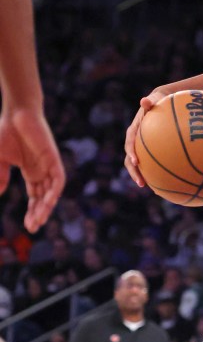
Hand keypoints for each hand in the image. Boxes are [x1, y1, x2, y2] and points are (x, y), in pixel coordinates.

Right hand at [0, 107, 65, 232]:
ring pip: (51, 191)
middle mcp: (42, 171)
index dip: (33, 211)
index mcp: (31, 171)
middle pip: (44, 197)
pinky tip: (49, 202)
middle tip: (33, 228)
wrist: (16, 113)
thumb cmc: (6, 133)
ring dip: (46, 206)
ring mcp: (49, 165)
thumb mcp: (0, 160)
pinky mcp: (54, 158)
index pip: (35, 196)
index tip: (28, 226)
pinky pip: (58, 178)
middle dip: (39, 213)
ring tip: (39, 220)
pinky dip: (54, 190)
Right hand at [124, 88, 171, 187]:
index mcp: (134, 131)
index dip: (132, 153)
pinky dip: (156, 173)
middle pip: (130, 159)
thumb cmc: (159, 102)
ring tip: (149, 188)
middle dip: (134, 172)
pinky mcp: (149, 151)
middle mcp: (135, 141)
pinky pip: (152, 163)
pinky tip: (165, 183)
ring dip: (141, 176)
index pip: (130, 143)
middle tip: (141, 182)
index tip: (136, 162)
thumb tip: (144, 101)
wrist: (160, 103)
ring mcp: (141, 147)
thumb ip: (150, 102)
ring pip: (138, 164)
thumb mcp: (155, 100)